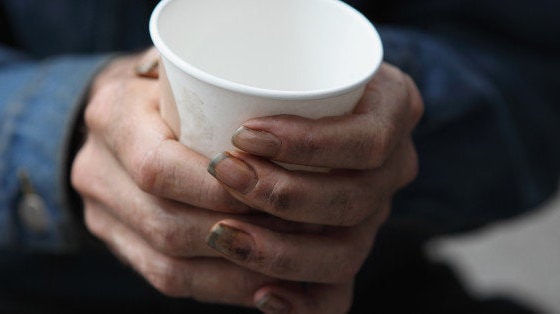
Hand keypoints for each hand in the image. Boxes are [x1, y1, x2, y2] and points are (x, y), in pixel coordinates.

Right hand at [71, 49, 339, 310]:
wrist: (113, 117)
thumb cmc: (163, 88)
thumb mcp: (180, 68)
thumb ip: (213, 80)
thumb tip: (284, 101)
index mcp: (112, 116)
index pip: (159, 166)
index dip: (218, 189)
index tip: (271, 189)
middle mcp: (96, 169)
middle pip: (167, 224)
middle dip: (237, 234)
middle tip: (296, 231)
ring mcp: (100, 213)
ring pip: (168, 264)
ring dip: (233, 269)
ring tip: (287, 262)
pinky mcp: (116, 242)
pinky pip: (165, 279)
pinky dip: (217, 286)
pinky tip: (259, 282)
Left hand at [206, 63, 423, 312]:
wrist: (289, 111)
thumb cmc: (275, 78)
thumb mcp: (272, 58)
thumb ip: (242, 68)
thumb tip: (165, 78)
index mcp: (393, 108)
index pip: (367, 140)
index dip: (309, 145)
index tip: (244, 135)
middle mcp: (393, 166)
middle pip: (354, 200)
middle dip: (283, 195)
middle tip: (224, 174)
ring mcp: (374, 213)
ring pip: (345, 254)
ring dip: (281, 251)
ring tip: (225, 234)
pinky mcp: (346, 248)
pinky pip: (338, 295)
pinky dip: (302, 302)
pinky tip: (263, 295)